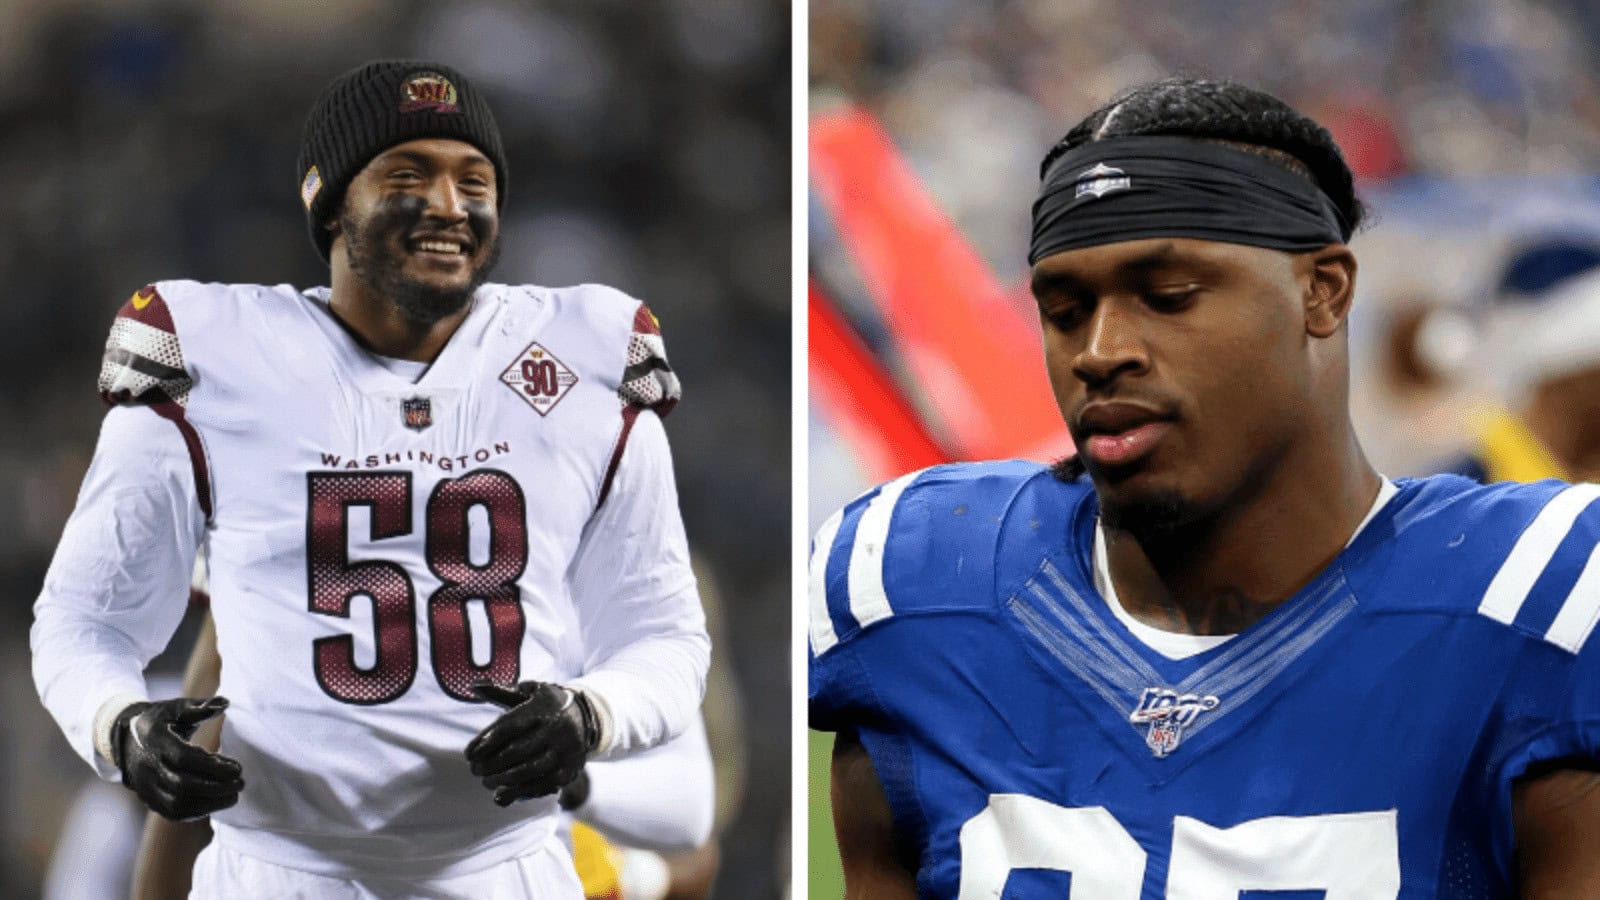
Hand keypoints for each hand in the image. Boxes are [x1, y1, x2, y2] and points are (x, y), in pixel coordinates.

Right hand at [111, 696, 243, 820]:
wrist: (126, 740)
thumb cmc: (160, 721)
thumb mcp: (175, 708)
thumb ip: (199, 707)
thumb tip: (225, 703)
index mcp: (153, 739)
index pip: (183, 757)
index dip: (212, 766)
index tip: (237, 768)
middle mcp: (146, 765)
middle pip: (182, 785)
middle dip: (216, 787)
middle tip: (240, 783)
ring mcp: (145, 785)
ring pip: (176, 804)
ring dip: (209, 803)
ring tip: (233, 795)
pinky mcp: (148, 799)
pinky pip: (172, 813)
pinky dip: (197, 812)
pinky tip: (217, 802)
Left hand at [466, 681, 598, 806]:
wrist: (587, 717)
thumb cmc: (546, 706)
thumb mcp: (528, 694)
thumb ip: (500, 693)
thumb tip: (474, 686)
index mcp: (541, 708)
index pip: (507, 728)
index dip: (485, 742)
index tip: (469, 754)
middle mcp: (555, 728)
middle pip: (515, 751)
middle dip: (490, 764)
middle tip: (474, 770)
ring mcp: (564, 751)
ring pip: (527, 771)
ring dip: (501, 779)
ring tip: (486, 781)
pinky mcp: (568, 770)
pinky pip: (541, 785)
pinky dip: (519, 792)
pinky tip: (502, 793)